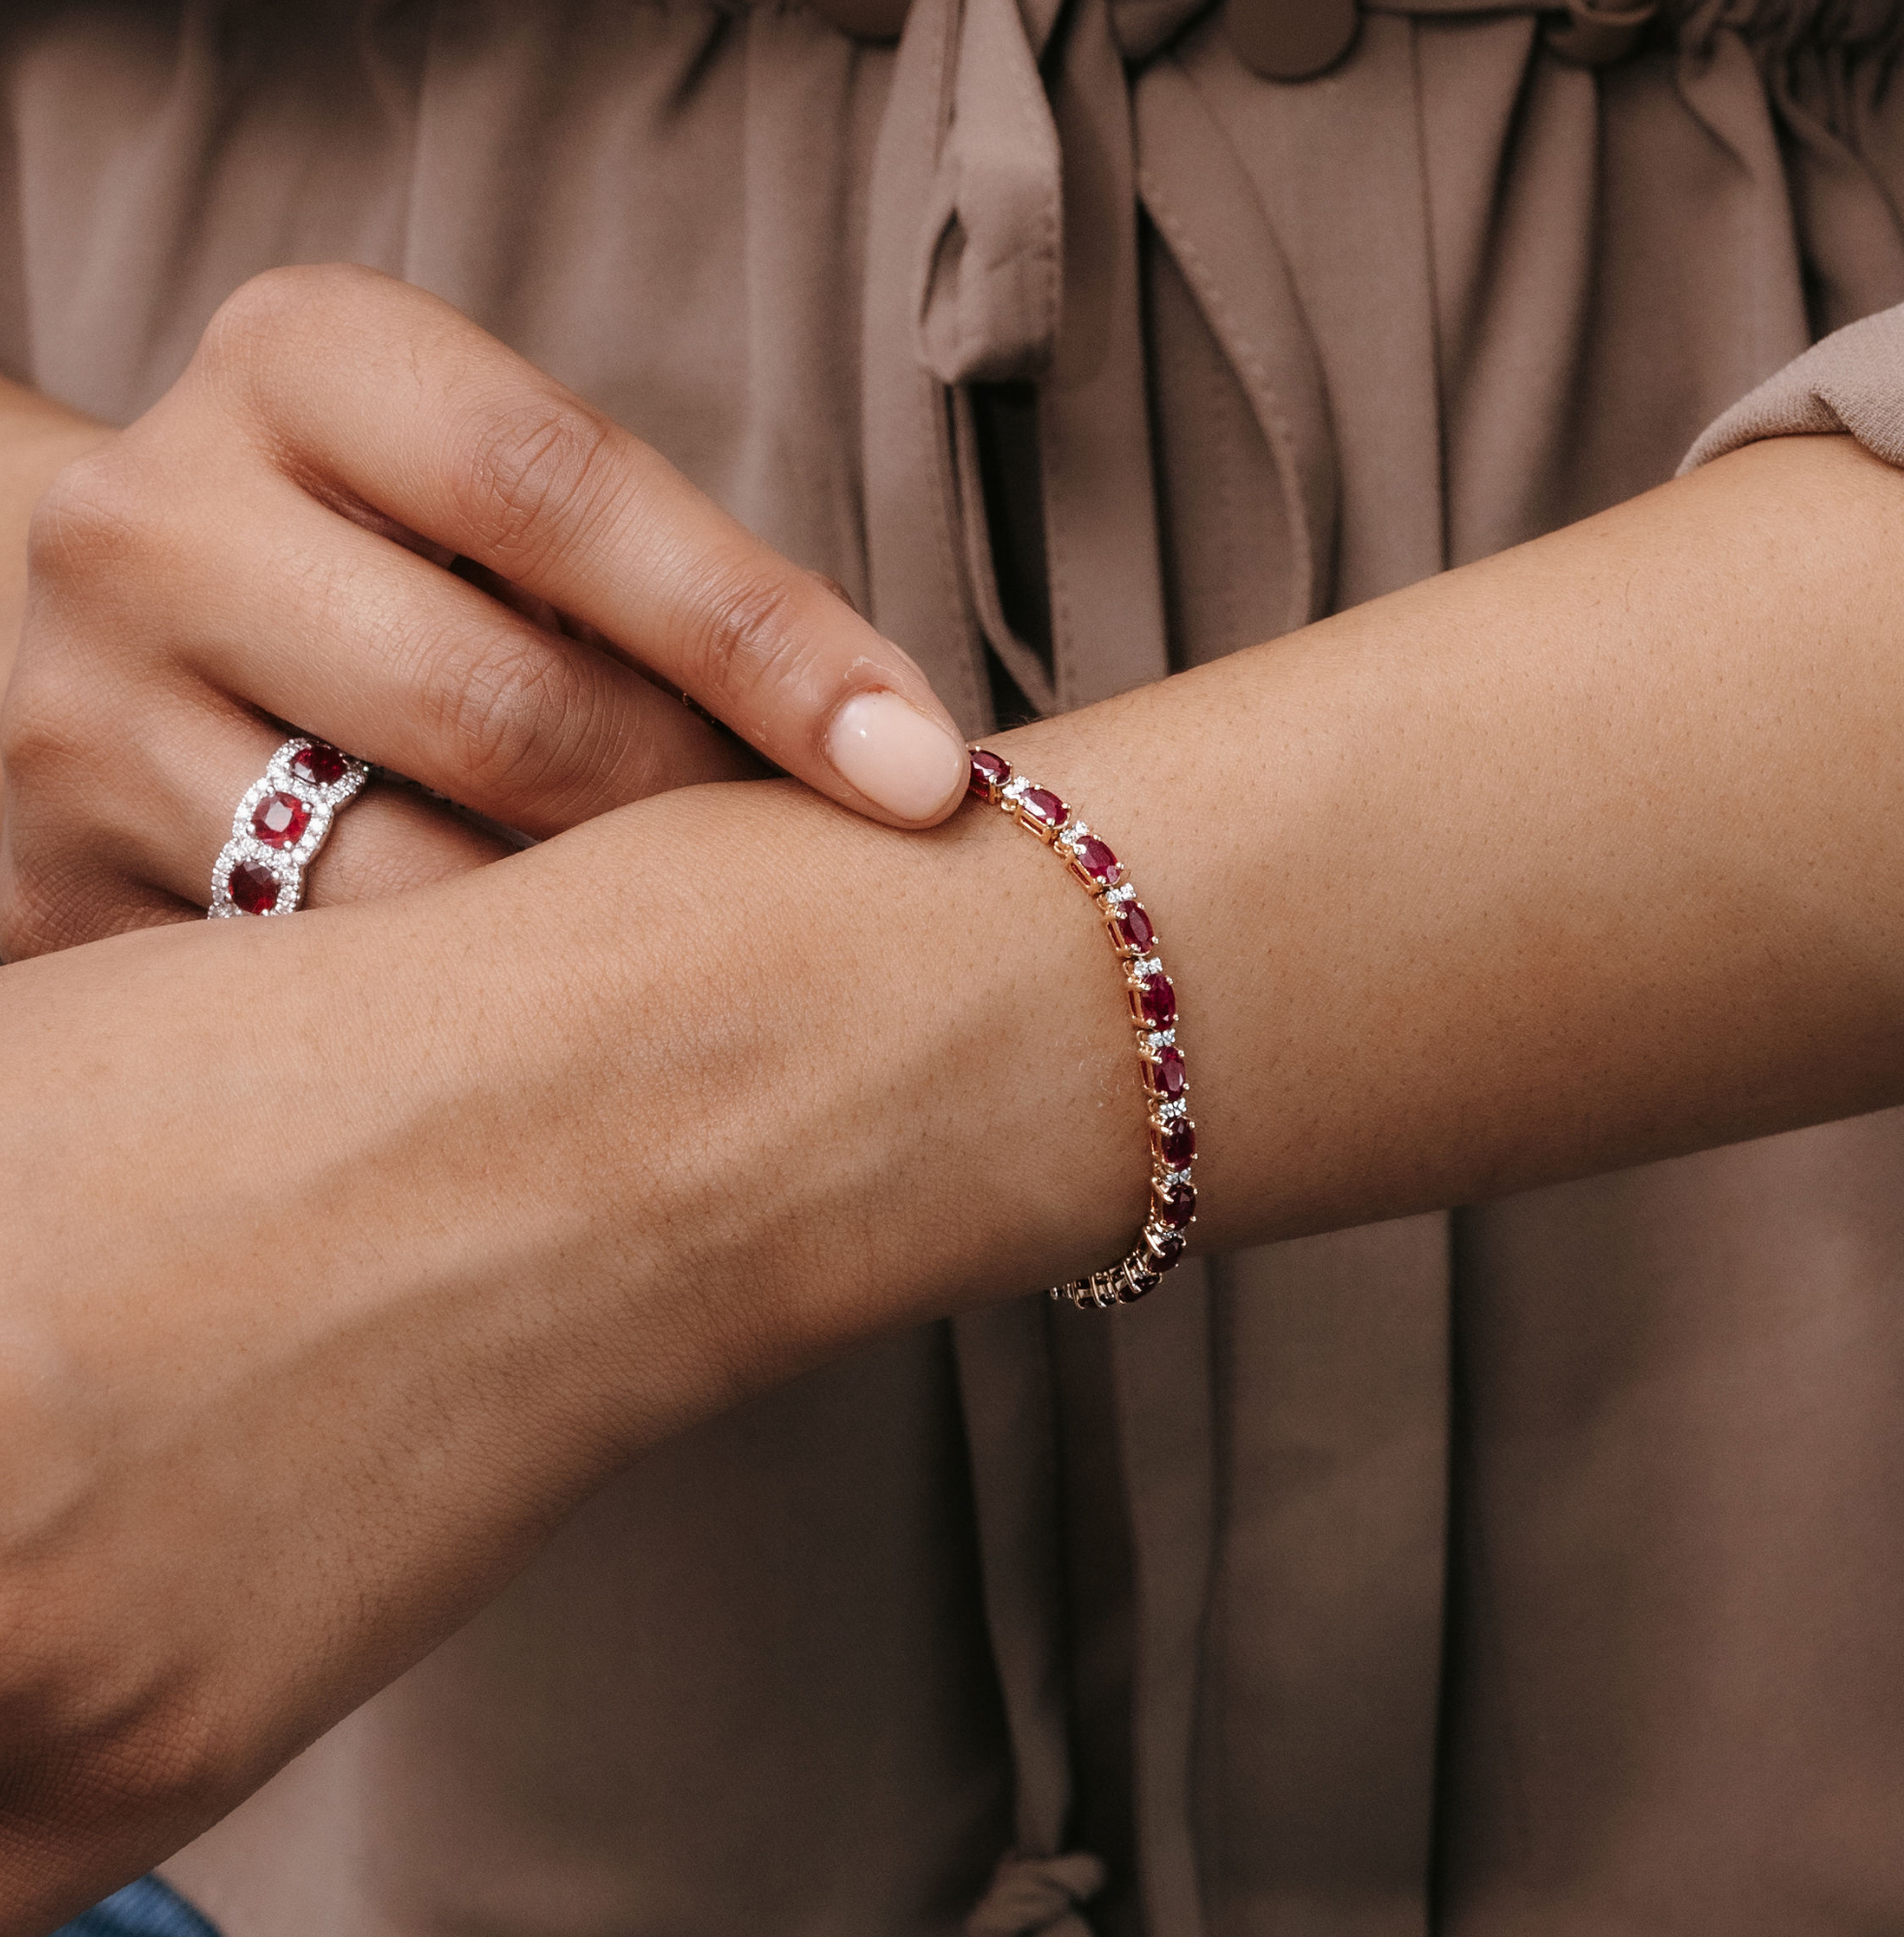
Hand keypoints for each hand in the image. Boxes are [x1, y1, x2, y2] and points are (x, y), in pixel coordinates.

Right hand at [0, 264, 967, 958]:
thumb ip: (655, 587)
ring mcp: (76, 717)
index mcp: (304, 365)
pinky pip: (320, 999)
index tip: (925, 774)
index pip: (560, 487)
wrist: (105, 615)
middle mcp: (155, 522)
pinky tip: (553, 1037)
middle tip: (796, 885)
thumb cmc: (393, 553)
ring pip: (406, 890)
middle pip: (492, 706)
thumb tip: (898, 766)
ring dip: (587, 945)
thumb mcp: (497, 499)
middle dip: (681, 814)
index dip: (763, 638)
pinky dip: (466, 1027)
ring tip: (682, 961)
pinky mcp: (52, 891)